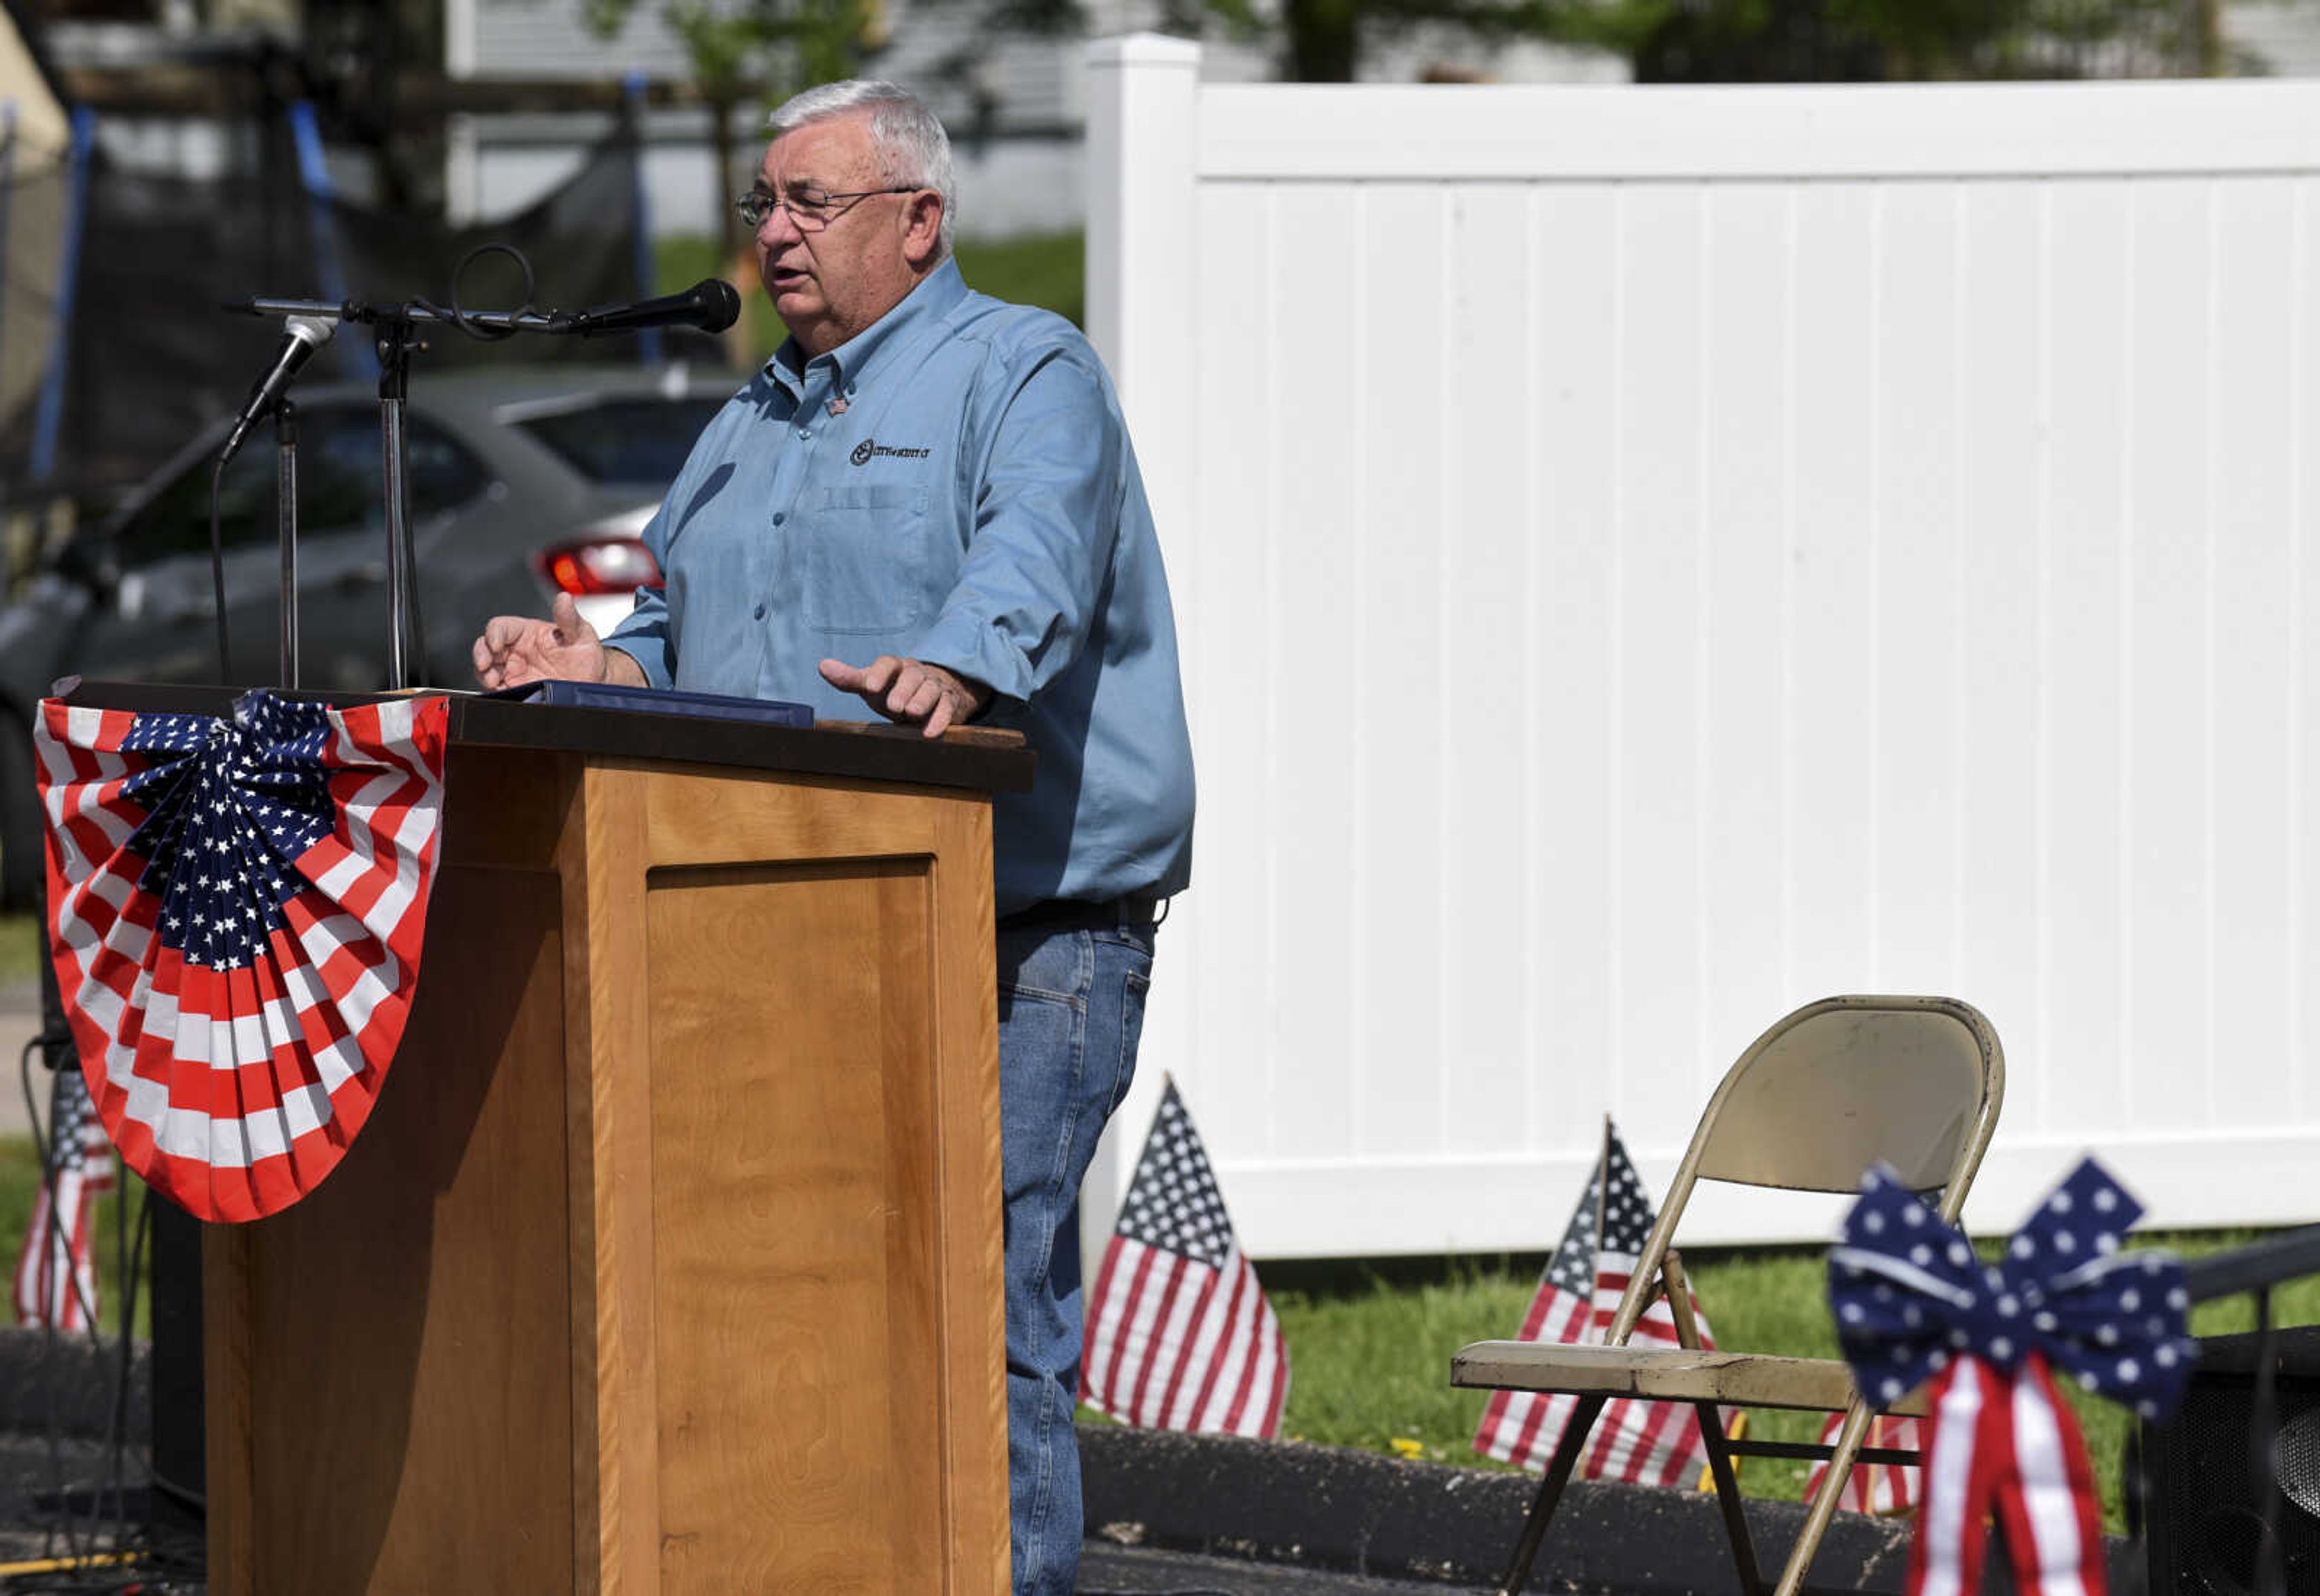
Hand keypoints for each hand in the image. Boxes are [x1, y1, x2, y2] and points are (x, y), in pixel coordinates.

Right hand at [472, 592, 610, 689]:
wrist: (594, 682)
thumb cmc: (586, 655)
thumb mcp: (581, 635)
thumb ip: (569, 619)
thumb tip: (564, 598)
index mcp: (527, 633)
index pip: (501, 627)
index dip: (494, 633)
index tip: (496, 643)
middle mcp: (516, 650)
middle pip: (486, 647)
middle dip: (481, 655)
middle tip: (486, 665)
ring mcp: (514, 670)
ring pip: (487, 669)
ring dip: (484, 674)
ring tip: (493, 681)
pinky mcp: (516, 688)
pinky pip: (497, 689)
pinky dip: (494, 691)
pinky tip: (500, 691)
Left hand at [819, 655, 990, 737]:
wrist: (931, 694)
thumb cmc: (894, 689)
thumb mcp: (872, 685)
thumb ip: (849, 678)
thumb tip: (822, 665)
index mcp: (895, 667)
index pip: (888, 663)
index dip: (879, 673)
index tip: (870, 687)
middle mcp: (916, 673)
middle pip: (912, 676)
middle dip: (903, 690)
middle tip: (894, 706)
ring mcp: (934, 687)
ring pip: (931, 690)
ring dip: (922, 701)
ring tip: (912, 713)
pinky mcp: (949, 702)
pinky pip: (947, 708)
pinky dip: (940, 720)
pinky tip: (930, 733)